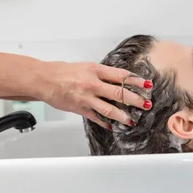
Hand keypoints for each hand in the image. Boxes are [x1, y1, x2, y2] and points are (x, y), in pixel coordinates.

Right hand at [38, 61, 152, 128]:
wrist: (45, 79)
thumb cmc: (63, 72)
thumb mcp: (86, 67)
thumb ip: (102, 74)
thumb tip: (119, 80)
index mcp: (96, 70)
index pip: (121, 76)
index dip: (136, 81)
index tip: (147, 85)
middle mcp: (93, 84)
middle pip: (119, 93)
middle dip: (136, 100)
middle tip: (146, 105)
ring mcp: (86, 98)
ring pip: (109, 109)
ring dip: (122, 116)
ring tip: (131, 120)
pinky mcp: (80, 108)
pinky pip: (96, 117)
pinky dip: (105, 122)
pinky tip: (112, 126)